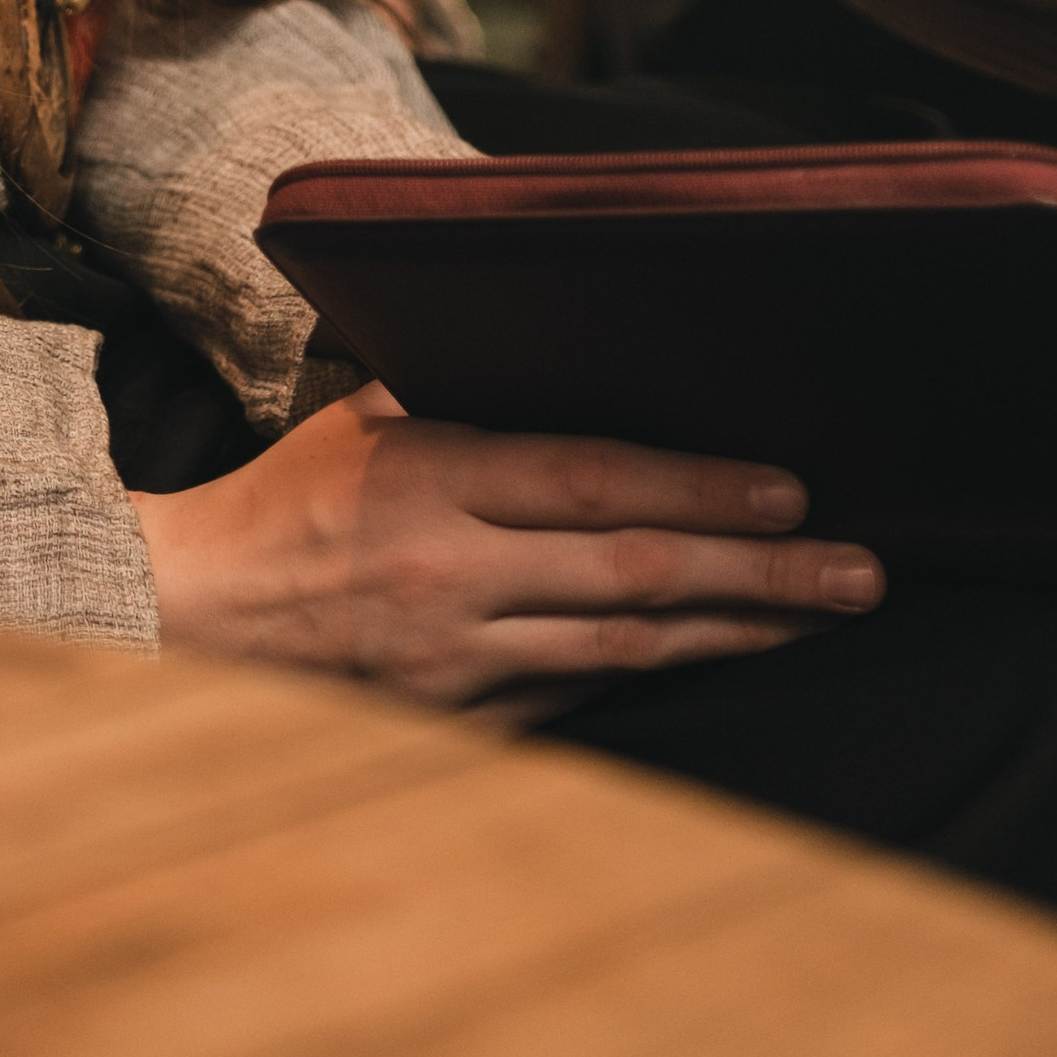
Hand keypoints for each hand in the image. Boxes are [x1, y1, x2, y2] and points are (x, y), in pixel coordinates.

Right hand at [131, 384, 882, 703]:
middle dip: (764, 573)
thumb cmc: (287, 498)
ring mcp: (460, 662)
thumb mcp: (364, 417)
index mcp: (432, 480)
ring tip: (824, 614)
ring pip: (630, 647)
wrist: (194, 619)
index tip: (790, 490)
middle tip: (861, 570)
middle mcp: (454, 575)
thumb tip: (548, 333)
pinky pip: (583, 689)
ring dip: (739, 630)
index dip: (699, 488)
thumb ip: (459, 389)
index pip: (591, 481)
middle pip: (637, 574)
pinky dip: (659, 665)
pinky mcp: (461, 722)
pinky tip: (724, 646)